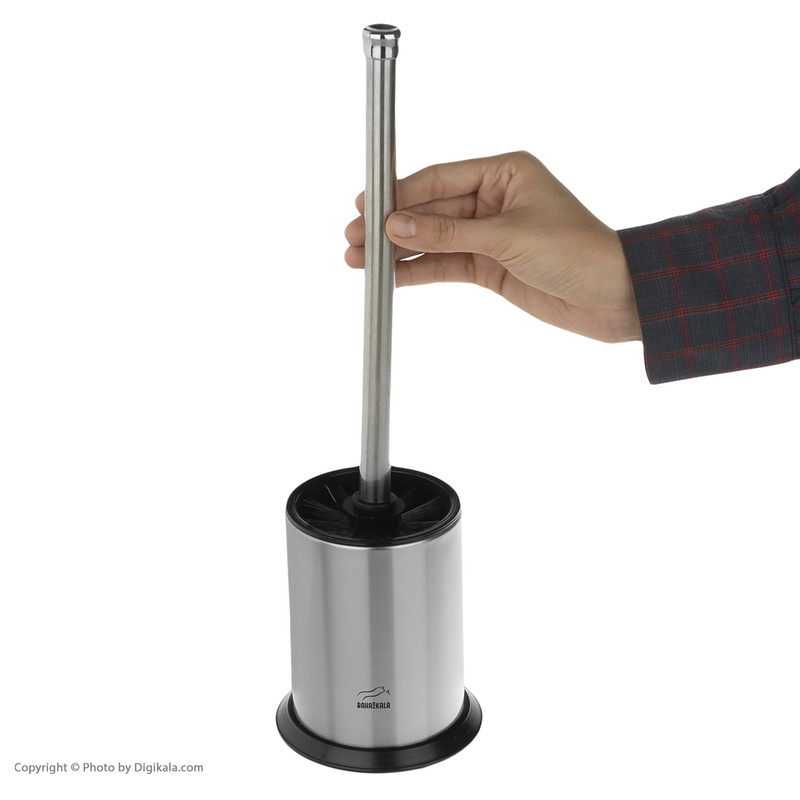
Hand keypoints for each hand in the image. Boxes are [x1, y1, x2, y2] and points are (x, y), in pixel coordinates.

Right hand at [345, 151, 640, 342]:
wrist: (613, 297)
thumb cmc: (577, 251)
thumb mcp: (507, 236)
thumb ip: (448, 231)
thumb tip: (396, 224)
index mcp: (504, 173)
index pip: (439, 178)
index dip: (399, 193)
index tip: (365, 206)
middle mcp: (493, 199)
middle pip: (430, 209)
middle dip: (391, 226)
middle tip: (353, 239)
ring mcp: (489, 235)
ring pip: (433, 239)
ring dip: (398, 250)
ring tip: (359, 261)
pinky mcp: (489, 266)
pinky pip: (445, 264)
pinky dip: (419, 270)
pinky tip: (391, 275)